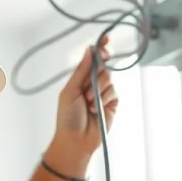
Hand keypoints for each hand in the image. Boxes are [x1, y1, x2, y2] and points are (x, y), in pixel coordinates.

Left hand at [52, 35, 118, 157]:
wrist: (76, 140)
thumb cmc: (67, 118)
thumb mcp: (70, 91)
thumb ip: (81, 70)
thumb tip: (90, 51)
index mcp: (80, 79)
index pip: (92, 59)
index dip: (99, 49)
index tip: (105, 40)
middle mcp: (92, 84)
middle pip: (104, 67)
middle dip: (99, 72)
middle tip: (93, 78)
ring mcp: (103, 94)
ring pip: (109, 79)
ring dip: (99, 90)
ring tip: (89, 103)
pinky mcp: (112, 104)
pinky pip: (114, 92)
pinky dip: (105, 98)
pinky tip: (97, 109)